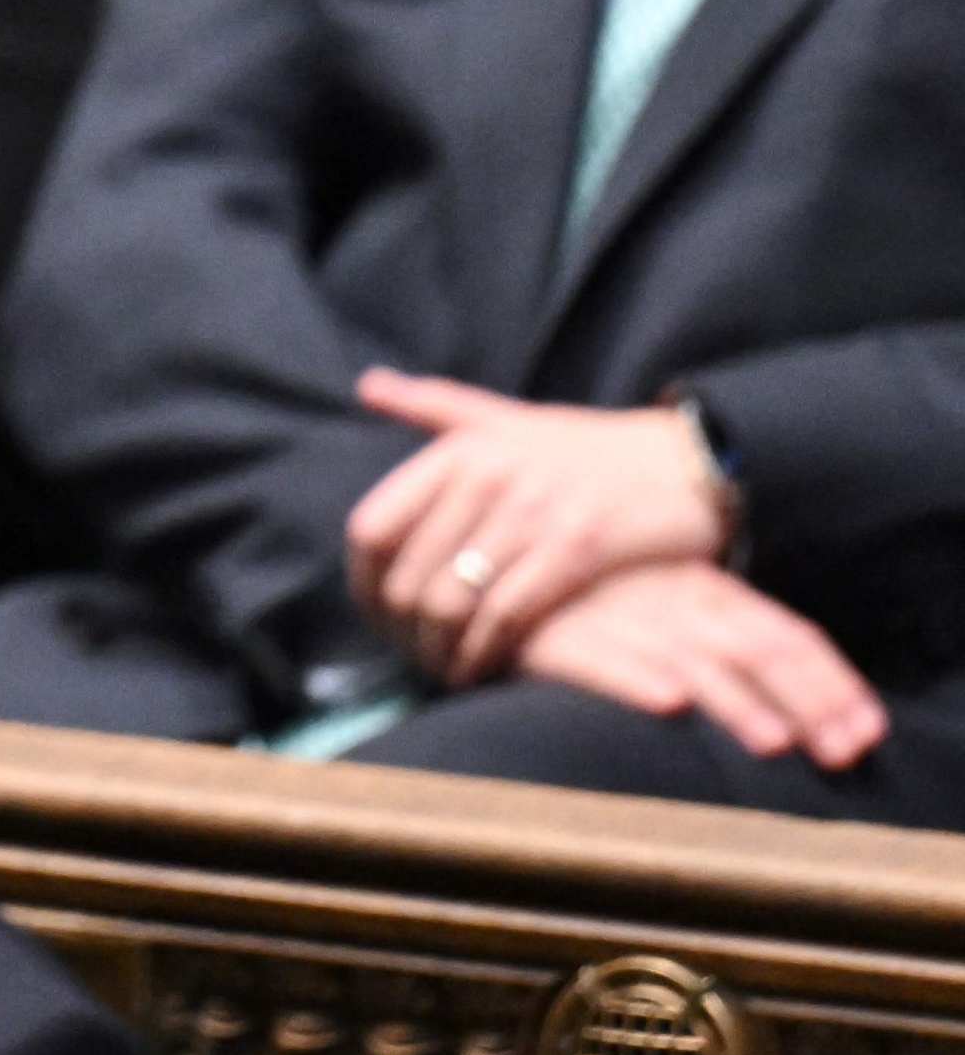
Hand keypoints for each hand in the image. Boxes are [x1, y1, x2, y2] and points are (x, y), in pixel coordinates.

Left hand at [347, 370, 731, 682]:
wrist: (691, 460)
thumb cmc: (591, 448)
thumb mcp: (509, 418)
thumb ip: (435, 406)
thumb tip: (368, 385)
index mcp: (459, 450)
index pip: (372, 527)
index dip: (363, 580)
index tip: (374, 612)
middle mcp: (486, 477)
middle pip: (408, 576)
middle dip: (402, 629)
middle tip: (409, 655)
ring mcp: (531, 512)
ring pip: (452, 602)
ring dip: (439, 649)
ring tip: (441, 668)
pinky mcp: (576, 548)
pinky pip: (507, 616)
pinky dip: (484, 653)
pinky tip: (479, 670)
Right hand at [518, 560, 887, 771]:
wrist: (485, 552)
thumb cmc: (591, 588)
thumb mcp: (667, 595)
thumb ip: (727, 629)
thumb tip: (799, 697)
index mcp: (706, 586)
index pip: (787, 633)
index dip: (832, 682)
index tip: (867, 732)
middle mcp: (672, 598)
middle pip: (754, 648)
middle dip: (804, 701)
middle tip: (840, 752)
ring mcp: (615, 612)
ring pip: (688, 658)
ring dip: (733, 700)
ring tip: (770, 741)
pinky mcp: (552, 631)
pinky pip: (597, 655)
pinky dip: (633, 677)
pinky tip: (665, 702)